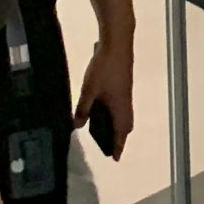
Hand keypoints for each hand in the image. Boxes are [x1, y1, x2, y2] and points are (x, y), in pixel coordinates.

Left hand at [72, 39, 134, 158]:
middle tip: (108, 145)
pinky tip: (102, 110)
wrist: (117, 44)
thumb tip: (77, 126)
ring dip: (118, 125)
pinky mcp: (123, 85)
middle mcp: (126, 102)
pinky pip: (122, 106)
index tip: (115, 159)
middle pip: (126, 124)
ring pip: (125, 114)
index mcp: (119, 106)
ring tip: (104, 130)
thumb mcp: (88, 90)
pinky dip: (116, 114)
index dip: (118, 145)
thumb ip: (83, 109)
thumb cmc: (103, 68)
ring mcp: (126, 93)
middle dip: (119, 137)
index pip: (121, 132)